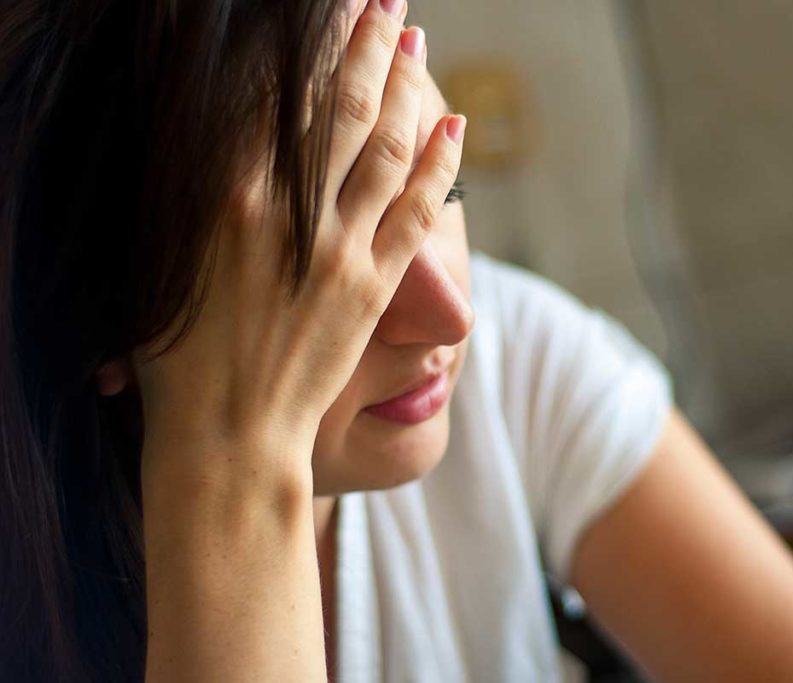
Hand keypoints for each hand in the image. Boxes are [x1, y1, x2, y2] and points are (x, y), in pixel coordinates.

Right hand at [135, 0, 464, 475]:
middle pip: (338, 106)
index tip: (324, 13)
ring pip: (383, 146)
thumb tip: (227, 139)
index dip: (304, 47)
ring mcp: (339, 248)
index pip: (275, 97)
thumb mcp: (163, 261)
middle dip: (364, 44)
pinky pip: (418, 210)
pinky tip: (453, 126)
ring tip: (415, 38)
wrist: (228, 435)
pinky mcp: (375, 286)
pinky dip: (439, 164)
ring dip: (403, 86)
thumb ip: (197, 196)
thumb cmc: (177, 356)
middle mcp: (288, 212)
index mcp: (225, 198)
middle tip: (382, 0)